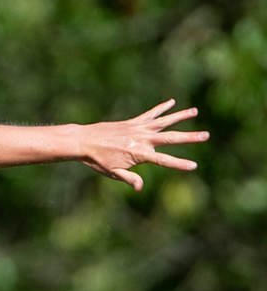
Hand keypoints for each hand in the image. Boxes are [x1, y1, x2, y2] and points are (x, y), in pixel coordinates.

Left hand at [78, 100, 208, 190]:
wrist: (84, 141)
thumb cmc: (97, 160)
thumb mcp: (113, 172)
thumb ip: (129, 179)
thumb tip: (140, 188)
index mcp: (139, 154)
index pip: (165, 160)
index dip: (179, 164)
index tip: (194, 166)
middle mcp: (142, 139)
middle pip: (171, 138)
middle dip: (190, 137)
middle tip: (206, 135)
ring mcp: (138, 129)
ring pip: (164, 121)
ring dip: (180, 116)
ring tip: (195, 111)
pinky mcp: (133, 122)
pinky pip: (150, 114)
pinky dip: (161, 108)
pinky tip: (172, 102)